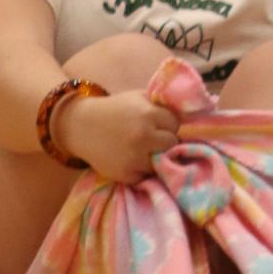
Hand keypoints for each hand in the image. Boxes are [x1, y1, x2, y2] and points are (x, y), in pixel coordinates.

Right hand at [58, 87, 178, 184]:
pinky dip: (141, 169)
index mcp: (148, 114)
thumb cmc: (115, 109)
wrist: (82, 126)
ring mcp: (135, 158)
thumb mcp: (138, 97)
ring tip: (141, 149)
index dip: (167, 123)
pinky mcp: (126, 175)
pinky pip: (146, 175)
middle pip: (172, 143)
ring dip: (154, 157)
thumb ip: (161, 104)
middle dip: (164, 140)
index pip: (175, 123)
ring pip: (161, 161)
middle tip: (152, 138)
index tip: (158, 123)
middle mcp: (143, 137)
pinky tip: (130, 159)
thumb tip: (190, 111)